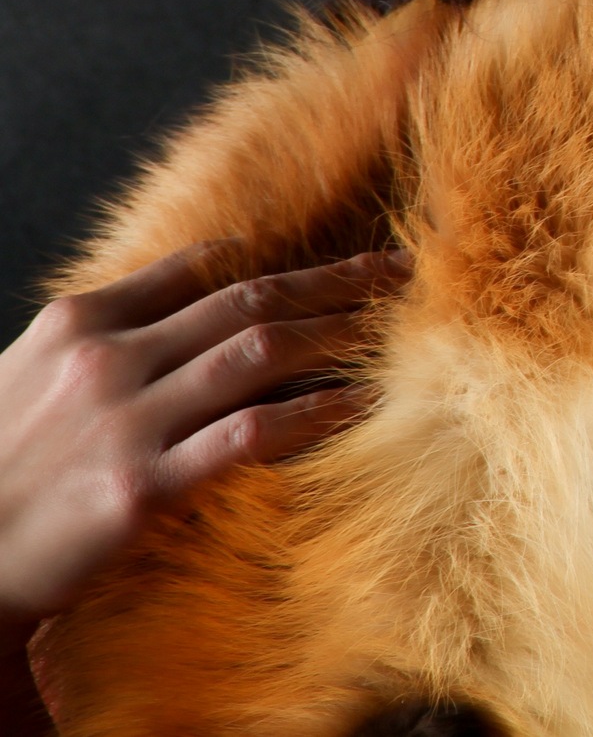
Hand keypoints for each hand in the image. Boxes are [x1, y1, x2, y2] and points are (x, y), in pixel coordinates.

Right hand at [0, 242, 406, 629]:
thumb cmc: (0, 460)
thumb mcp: (35, 365)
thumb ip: (116, 319)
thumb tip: (210, 267)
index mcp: (81, 323)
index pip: (203, 272)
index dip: (283, 261)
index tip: (341, 261)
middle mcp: (106, 361)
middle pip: (246, 302)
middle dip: (333, 281)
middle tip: (398, 270)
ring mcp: (126, 422)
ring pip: (257, 353)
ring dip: (336, 334)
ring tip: (390, 327)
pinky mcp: (142, 488)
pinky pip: (249, 434)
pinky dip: (314, 411)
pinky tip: (360, 403)